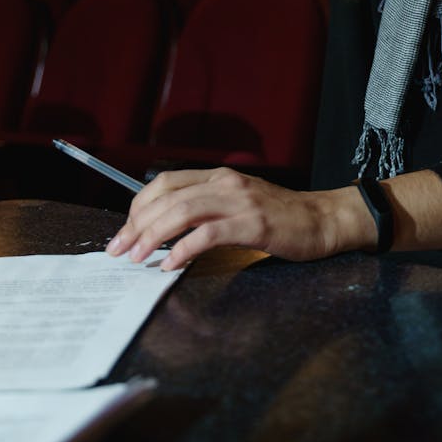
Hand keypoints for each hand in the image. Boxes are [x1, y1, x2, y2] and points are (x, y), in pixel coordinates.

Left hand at [105, 166, 377, 270]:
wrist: (323, 219)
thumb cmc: (280, 217)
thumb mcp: (238, 203)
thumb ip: (207, 209)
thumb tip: (165, 231)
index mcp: (218, 176)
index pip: (165, 182)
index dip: (139, 206)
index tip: (124, 231)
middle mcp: (225, 183)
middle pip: (167, 196)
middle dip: (136, 225)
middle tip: (119, 250)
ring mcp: (240, 202)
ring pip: (183, 211)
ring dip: (153, 236)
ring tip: (137, 258)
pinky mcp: (253, 224)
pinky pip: (209, 234)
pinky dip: (184, 249)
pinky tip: (170, 264)